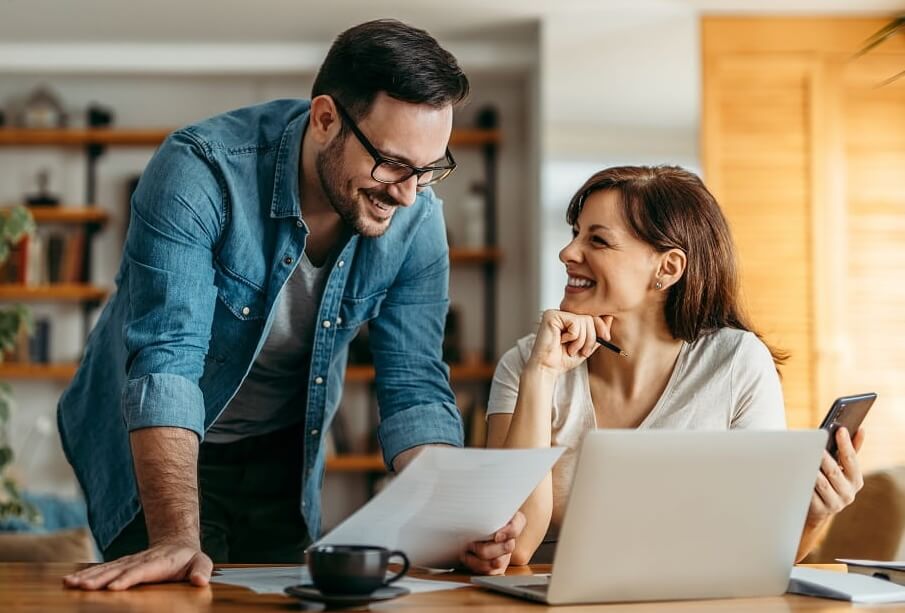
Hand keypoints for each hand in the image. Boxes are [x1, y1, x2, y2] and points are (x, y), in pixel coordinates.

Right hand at [62, 538, 211, 590]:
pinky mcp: (122, 565)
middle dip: (100, 579)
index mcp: (159, 562)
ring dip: (88, 577)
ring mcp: (129, 562)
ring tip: (70, 583)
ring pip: (107, 569)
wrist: (177, 544)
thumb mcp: (202, 562)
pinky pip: (103, 570)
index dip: (128, 578)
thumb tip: (200, 580)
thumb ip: (203, 570)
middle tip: (82, 587)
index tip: (113, 587)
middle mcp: (141, 560)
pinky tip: (71, 581)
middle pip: (118, 570)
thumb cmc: (190, 559)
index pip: (142, 571)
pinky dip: (87, 575)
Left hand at [459, 511, 525, 574]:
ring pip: (499, 562)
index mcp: (512, 520)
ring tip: (466, 553)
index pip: (517, 526)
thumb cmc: (477, 513)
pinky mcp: (498, 565)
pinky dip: (478, 568)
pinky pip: (492, 572)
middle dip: (487, 549)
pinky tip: (467, 558)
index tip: (496, 536)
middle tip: (472, 545)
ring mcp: (505, 553)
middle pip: (507, 547)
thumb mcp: (482, 507)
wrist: (470, 524)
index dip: (509, 532)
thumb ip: (485, 506)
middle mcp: (510, 538)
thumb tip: (475, 502)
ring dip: (480, 560)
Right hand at [528, 310, 612, 374]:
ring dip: (581, 340)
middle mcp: (562, 313)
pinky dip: (573, 337)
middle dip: (591, 338)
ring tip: (571, 349)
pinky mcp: (551, 316)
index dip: (601, 326)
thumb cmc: (563, 359)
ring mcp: (556, 313)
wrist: (547, 368)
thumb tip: (609, 317)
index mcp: (569, 319)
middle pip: (590, 318)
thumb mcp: (587, 345)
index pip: (591, 315)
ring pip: (584, 321)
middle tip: (583, 351)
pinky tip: (562, 342)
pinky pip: (575, 323)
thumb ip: (597, 333)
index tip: (605, 338)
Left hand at [806, 427, 865, 527]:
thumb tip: (861, 430)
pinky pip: (809, 494)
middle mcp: (848, 493)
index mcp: (856, 480)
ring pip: (820, 483)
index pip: (851, 460)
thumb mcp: (843, 468)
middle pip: (833, 471)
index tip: (840, 430)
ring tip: (802, 456)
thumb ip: (851, 450)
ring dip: (812, 470)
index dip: (846, 444)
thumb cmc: (831, 481)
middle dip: (824, 456)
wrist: (819, 510)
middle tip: (814, 443)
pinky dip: (802, 483)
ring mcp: (834, 503)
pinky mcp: (819, 510)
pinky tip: (795, 472)